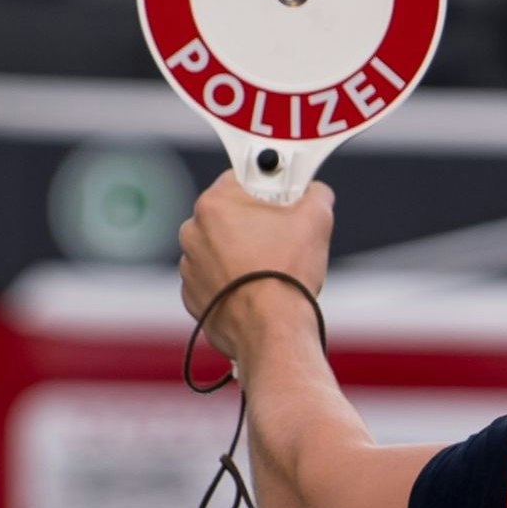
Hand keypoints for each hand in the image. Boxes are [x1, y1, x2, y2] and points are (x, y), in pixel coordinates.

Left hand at [176, 173, 336, 366]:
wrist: (271, 329)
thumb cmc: (286, 274)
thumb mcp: (316, 220)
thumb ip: (315, 194)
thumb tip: (315, 192)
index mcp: (215, 204)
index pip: (242, 178)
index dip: (269, 188)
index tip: (284, 199)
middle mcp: (193, 231)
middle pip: (230, 216)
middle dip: (255, 223)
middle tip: (284, 237)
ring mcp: (190, 266)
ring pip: (221, 249)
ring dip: (242, 254)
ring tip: (271, 270)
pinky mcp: (193, 296)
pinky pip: (214, 280)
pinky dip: (232, 283)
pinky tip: (256, 291)